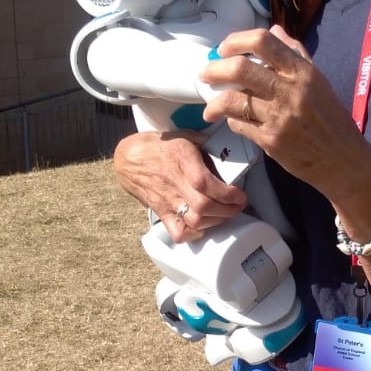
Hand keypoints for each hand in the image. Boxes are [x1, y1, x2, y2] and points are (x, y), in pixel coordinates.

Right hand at [112, 129, 247, 242]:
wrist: (130, 160)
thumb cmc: (160, 147)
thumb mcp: (185, 136)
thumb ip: (207, 144)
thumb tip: (229, 153)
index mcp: (182, 160)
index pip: (205, 183)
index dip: (226, 193)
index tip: (240, 195)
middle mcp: (174, 183)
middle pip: (203, 206)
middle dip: (227, 210)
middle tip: (238, 205)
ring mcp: (167, 201)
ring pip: (194, 222)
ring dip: (215, 221)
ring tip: (224, 214)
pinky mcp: (162, 213)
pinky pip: (178, 233)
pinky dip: (194, 234)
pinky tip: (203, 225)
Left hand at [199, 25, 370, 209]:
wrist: (342, 159)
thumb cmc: (330, 117)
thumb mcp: (319, 80)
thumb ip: (296, 54)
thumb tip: (273, 31)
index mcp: (302, 72)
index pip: (264, 42)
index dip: (237, 40)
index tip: (224, 48)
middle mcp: (290, 91)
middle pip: (240, 69)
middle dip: (215, 69)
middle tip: (206, 74)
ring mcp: (279, 117)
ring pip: (233, 100)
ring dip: (215, 102)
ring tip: (210, 105)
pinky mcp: (271, 141)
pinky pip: (239, 125)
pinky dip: (231, 121)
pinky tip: (233, 121)